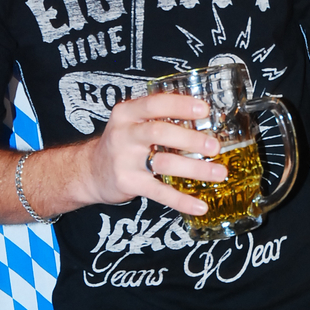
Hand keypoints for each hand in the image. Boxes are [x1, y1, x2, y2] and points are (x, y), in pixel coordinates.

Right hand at [82, 92, 226, 214]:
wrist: (90, 171)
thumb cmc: (121, 143)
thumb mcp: (132, 122)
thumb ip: (159, 116)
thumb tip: (204, 117)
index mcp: (127, 113)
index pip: (155, 104)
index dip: (180, 105)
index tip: (204, 110)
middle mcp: (124, 134)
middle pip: (160, 132)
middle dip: (191, 139)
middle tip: (215, 146)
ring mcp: (125, 160)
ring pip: (164, 163)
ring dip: (195, 169)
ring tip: (219, 173)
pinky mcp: (129, 183)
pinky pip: (159, 192)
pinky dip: (182, 200)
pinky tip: (200, 205)